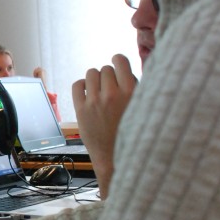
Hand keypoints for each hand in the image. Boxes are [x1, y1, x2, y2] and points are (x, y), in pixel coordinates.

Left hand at [72, 54, 137, 197]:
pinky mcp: (81, 110)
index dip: (118, 61)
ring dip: (95, 79)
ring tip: (100, 90)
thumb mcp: (142, 108)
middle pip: (105, 68)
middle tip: (111, 87)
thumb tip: (127, 69)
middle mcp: (112, 95)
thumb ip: (137, 88)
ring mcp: (94, 102)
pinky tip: (88, 93)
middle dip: (108, 76)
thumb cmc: (133, 133)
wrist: (116, 158)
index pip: (120, 60)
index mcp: (131, 92)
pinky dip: (82, 86)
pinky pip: (77, 85)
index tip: (118, 66)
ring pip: (91, 73)